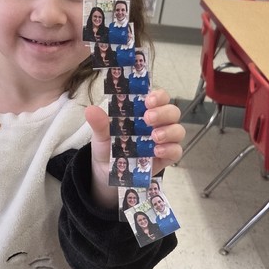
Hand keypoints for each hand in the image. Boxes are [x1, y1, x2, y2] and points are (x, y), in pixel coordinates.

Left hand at [86, 89, 184, 205]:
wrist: (106, 173)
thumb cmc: (108, 147)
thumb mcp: (101, 135)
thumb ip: (99, 123)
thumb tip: (90, 110)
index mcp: (144, 111)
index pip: (159, 97)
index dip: (159, 96)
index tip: (148, 100)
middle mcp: (158, 123)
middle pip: (172, 111)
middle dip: (163, 113)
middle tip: (148, 118)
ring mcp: (163, 141)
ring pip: (178, 130)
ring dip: (169, 131)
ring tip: (155, 136)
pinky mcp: (165, 158)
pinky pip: (177, 151)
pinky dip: (170, 150)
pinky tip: (157, 151)